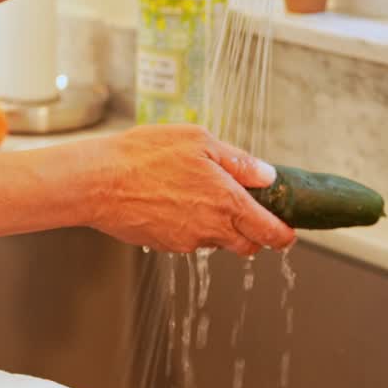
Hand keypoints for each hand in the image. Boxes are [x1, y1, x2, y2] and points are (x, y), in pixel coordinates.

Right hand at [80, 125, 295, 256]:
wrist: (99, 182)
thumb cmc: (145, 155)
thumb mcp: (199, 141)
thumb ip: (238, 161)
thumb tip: (267, 175)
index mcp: (227, 202)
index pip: (269, 231)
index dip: (283, 234)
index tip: (288, 231)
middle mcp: (211, 228)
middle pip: (247, 244)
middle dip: (254, 233)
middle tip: (248, 211)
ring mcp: (187, 241)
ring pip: (217, 241)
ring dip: (219, 226)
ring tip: (200, 195)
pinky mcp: (166, 245)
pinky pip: (190, 239)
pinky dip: (192, 226)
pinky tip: (175, 201)